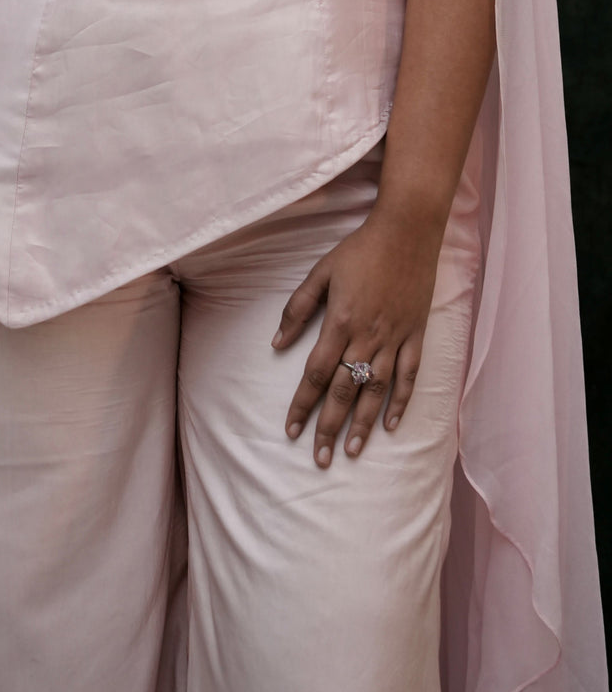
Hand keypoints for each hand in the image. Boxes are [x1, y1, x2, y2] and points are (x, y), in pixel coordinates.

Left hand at [272, 206, 442, 466]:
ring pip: (376, 392)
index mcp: (340, 323)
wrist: (406, 232)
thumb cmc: (359, 250)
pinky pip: (409, 377)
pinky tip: (391, 425)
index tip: (290, 430)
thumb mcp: (321, 273)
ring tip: (350, 452)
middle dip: (328, 427)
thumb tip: (276, 343)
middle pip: (343, 391)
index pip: (316, 374)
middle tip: (319, 459)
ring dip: (362, 424)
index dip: (301, 405)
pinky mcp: (415, 336)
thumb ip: (297, 309)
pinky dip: (401, 403)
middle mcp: (367, 337)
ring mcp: (394, 339)